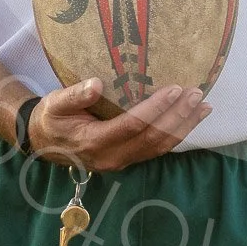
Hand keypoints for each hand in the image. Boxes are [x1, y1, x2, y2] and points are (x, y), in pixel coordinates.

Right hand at [26, 78, 211, 171]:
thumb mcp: (54, 104)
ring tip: (204, 107)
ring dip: (183, 127)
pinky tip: (191, 121)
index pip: (133, 125)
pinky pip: (156, 150)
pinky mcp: (127, 159)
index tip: (175, 89)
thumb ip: (74, 95)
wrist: (42, 143)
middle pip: (152, 138)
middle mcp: (112, 156)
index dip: (156, 108)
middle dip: (178, 117)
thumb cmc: (50, 119)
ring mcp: (121, 161)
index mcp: (94, 141)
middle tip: (197, 95)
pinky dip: (176, 135)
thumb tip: (96, 84)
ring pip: (158, 148)